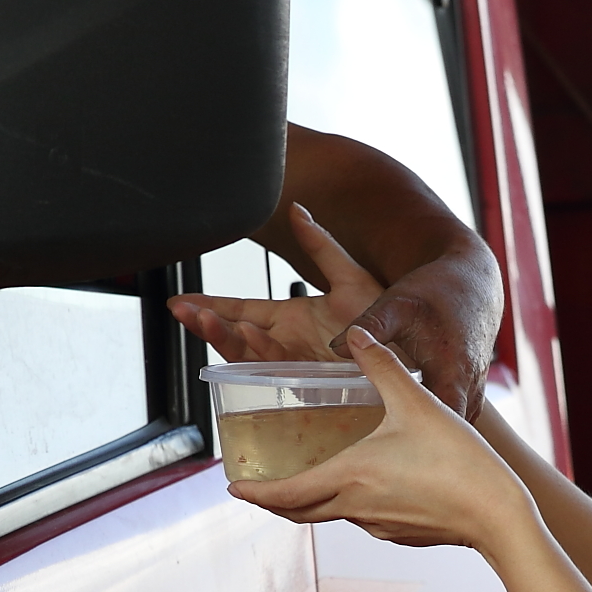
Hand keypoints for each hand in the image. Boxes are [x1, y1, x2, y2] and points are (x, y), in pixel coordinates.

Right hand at [169, 203, 499, 414]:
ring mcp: (293, 365)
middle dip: (206, 324)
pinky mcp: (305, 382)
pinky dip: (254, 358)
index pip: (240, 310)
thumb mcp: (349, 275)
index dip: (210, 306)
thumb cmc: (383, 317)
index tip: (180, 301)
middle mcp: (285, 343)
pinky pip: (272, 371)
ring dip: (223, 339)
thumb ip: (321, 245)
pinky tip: (241, 342)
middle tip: (184, 312)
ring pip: (246, 355)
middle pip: (234, 335)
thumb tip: (297, 209)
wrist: (411, 351)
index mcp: (289, 318)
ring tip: (205, 322)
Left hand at [227, 327, 535, 551]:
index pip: (286, 493)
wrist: (499, 515)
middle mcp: (356, 507)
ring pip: (331, 514)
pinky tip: (363, 486)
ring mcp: (378, 526)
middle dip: (274, 501)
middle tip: (256, 489)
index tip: (233, 489)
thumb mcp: (418, 402)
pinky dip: (348, 504)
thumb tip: (354, 334)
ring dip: (312, 501)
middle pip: (300, 512)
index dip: (256, 492)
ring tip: (304, 480)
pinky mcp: (400, 534)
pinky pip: (362, 518)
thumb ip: (382, 364)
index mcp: (350, 476)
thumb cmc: (458, 460)